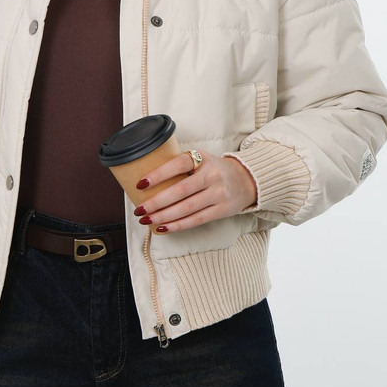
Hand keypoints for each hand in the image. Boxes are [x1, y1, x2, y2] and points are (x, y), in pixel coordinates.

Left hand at [133, 150, 257, 232]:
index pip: (179, 164)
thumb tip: (147, 180)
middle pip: (180, 191)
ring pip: (187, 208)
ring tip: (146, 220)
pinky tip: (163, 228)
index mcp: (203, 159)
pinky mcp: (221, 210)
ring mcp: (218, 194)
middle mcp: (212, 175)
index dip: (158, 174)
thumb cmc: (214, 170)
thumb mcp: (201, 159)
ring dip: (163, 216)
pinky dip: (177, 225)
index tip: (140, 184)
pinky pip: (196, 220)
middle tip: (139, 209)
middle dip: (157, 202)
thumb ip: (181, 166)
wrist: (247, 180)